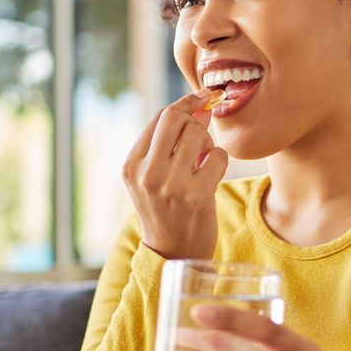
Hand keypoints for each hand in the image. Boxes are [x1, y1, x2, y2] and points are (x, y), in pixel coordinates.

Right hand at [122, 89, 228, 259]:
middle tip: (200, 137)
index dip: (185, 103)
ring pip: (198, 134)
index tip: (203, 97)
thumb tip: (201, 103)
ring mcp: (171, 185)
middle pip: (176, 118)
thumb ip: (169, 141)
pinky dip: (219, 160)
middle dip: (195, 120)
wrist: (174, 253)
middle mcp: (146, 173)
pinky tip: (211, 176)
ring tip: (202, 161)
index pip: (159, 116)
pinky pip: (217, 156)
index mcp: (131, 164)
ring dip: (207, 143)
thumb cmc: (166, 207)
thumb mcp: (153, 174)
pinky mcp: (196, 196)